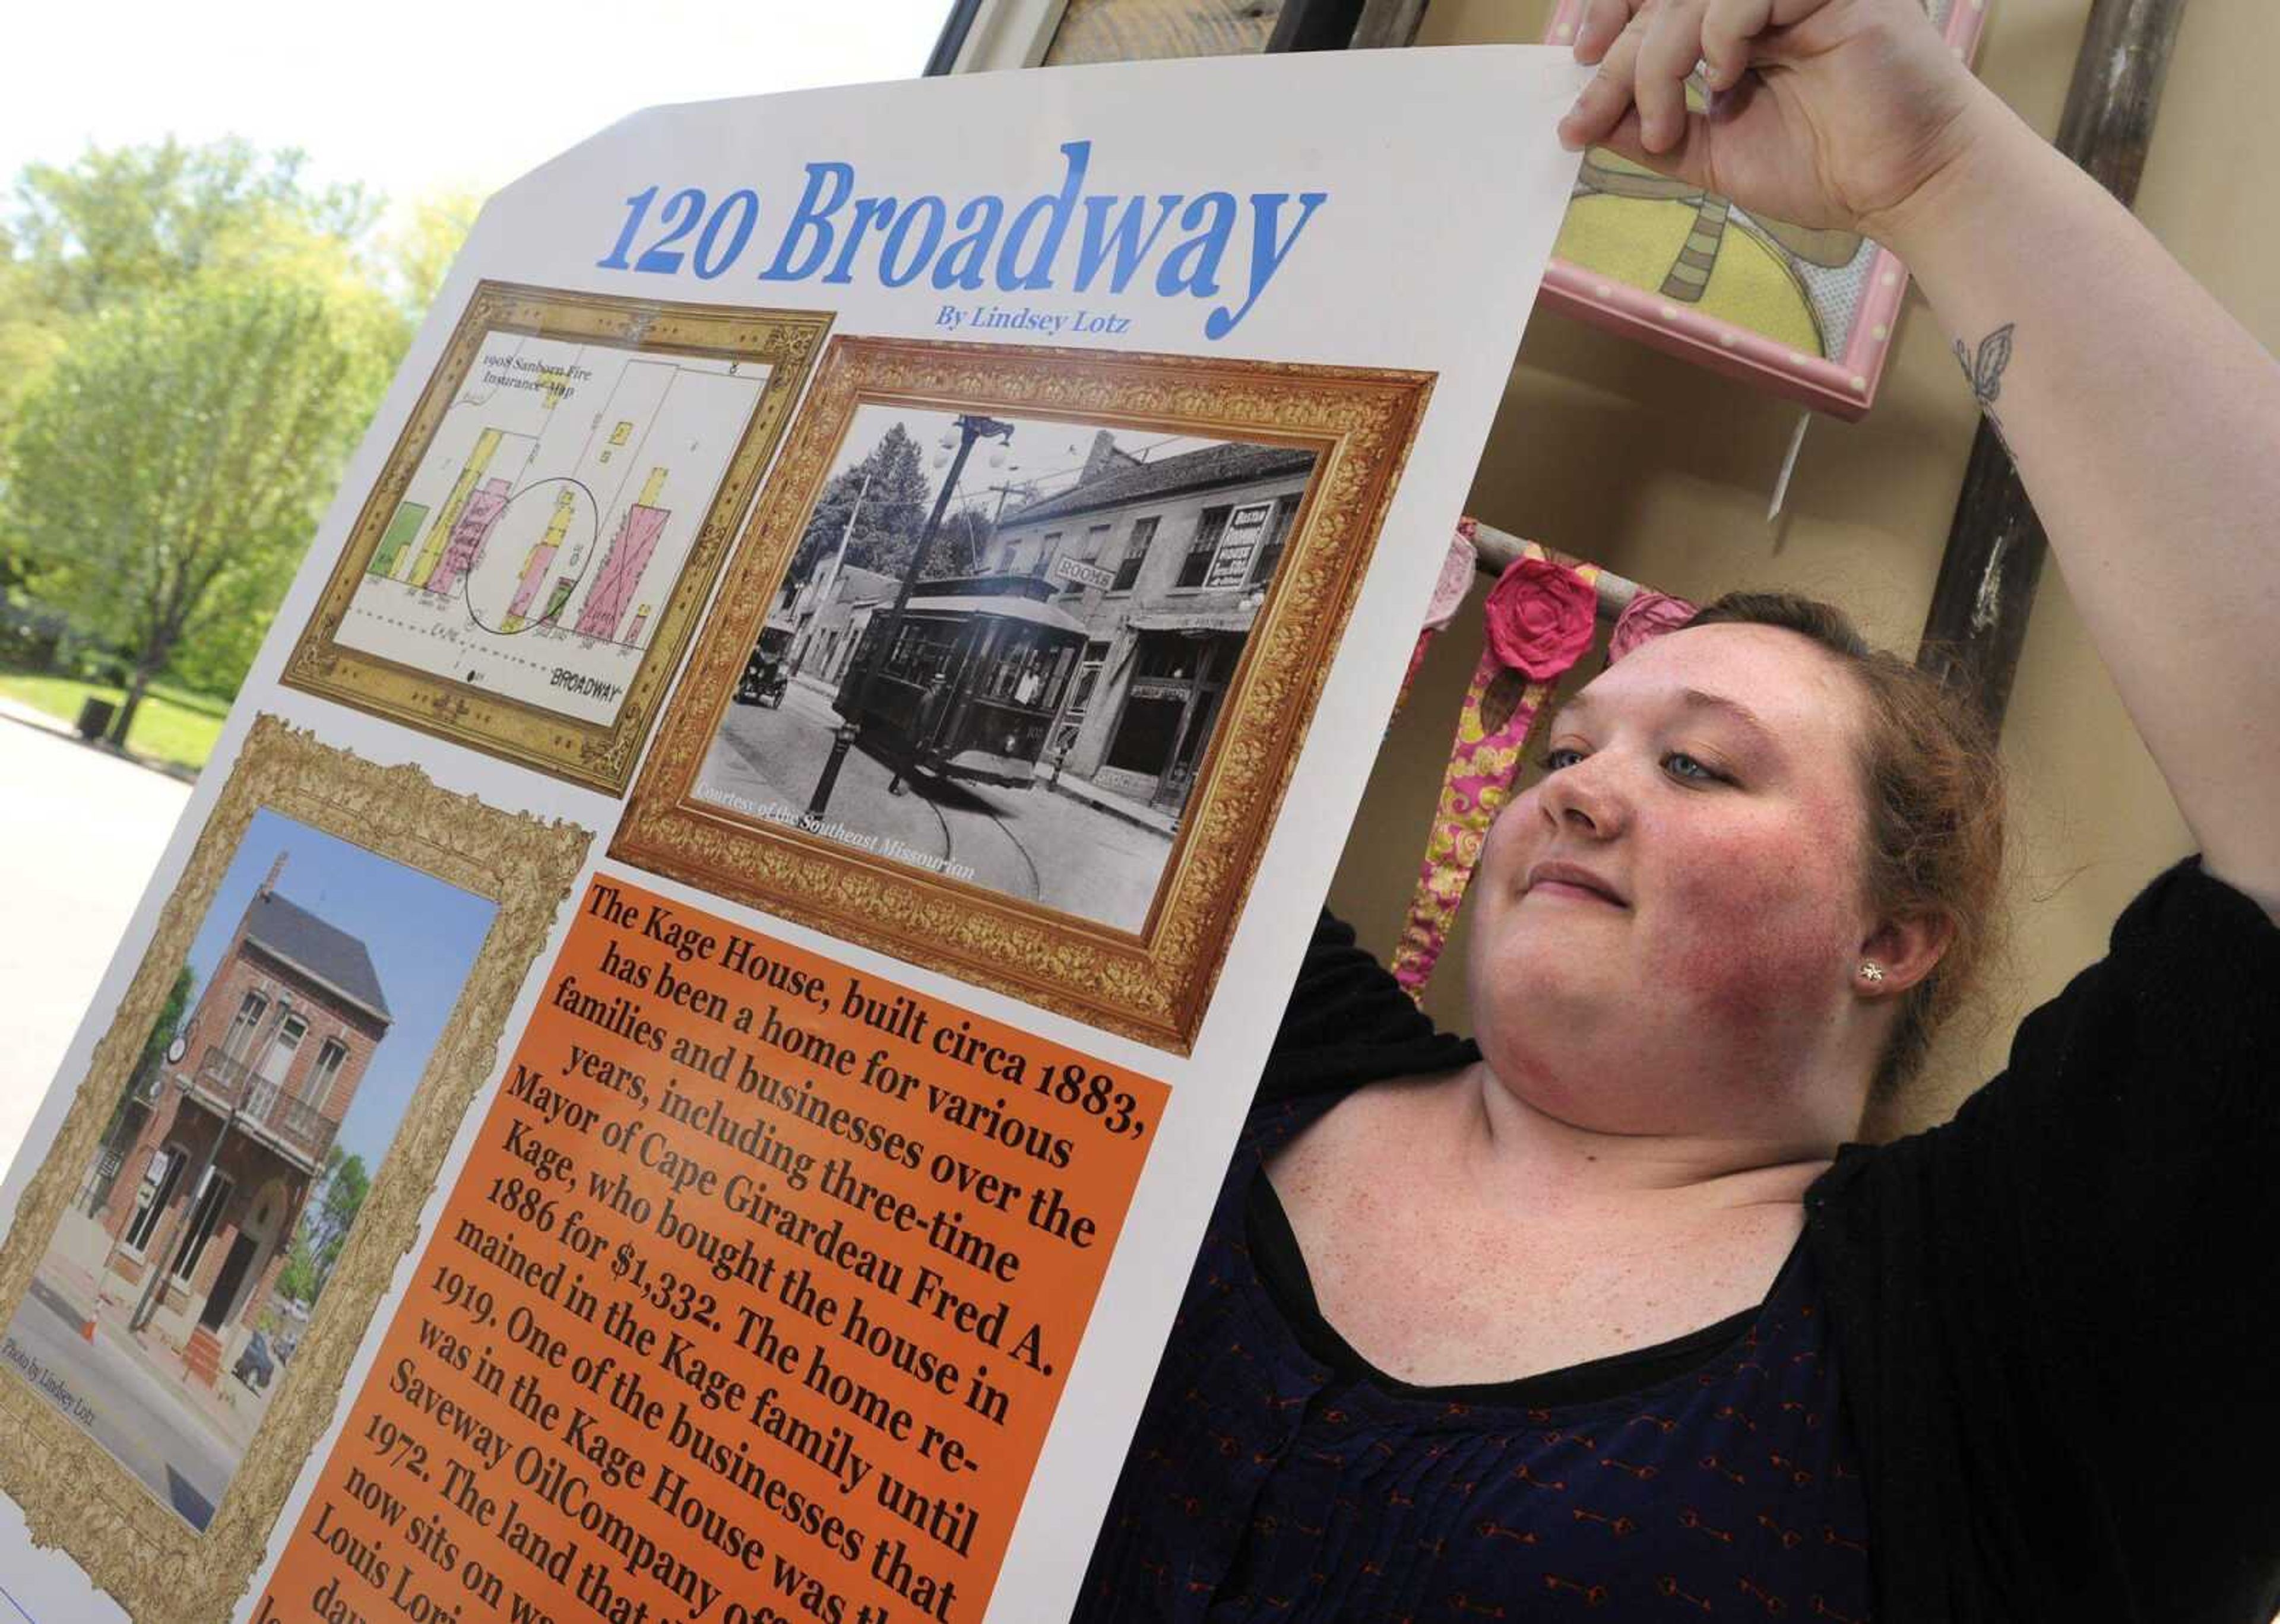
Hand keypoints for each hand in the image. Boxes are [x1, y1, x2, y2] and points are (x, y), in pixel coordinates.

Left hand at [1556, 0, 1989, 243]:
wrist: (1900, 187)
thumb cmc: (1823, 168)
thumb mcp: (1710, 153)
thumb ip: (1650, 129)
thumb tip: (1580, 120)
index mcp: (1736, 21)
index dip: (1608, 16)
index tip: (1578, 65)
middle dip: (1616, 59)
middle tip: (1593, 116)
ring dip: (1659, 61)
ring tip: (1672, 125)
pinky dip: (1719, 36)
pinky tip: (1730, 81)